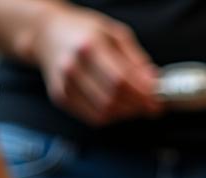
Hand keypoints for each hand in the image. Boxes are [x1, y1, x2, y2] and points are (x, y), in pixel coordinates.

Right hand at [32, 5, 161, 124]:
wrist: (47, 33)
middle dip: (137, 107)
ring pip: (104, 113)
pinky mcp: (61, 97)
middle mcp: (74, 66)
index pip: (121, 80)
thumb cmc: (84, 32)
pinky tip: (116, 106)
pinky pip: (93, 118)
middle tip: (148, 106)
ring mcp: (65, 83)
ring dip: (125, 114)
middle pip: (113, 99)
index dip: (143, 96)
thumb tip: (154, 82)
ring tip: (133, 104)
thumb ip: (136, 59)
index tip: (158, 102)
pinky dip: (111, 116)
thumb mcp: (114, 34)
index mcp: (90, 45)